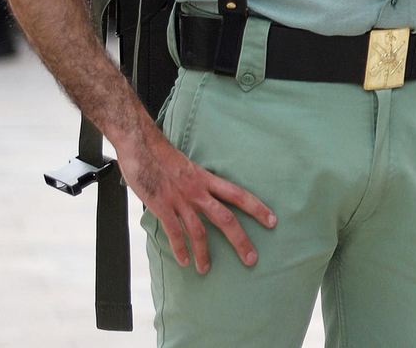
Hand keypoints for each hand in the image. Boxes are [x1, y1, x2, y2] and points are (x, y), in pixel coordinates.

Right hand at [117, 126, 275, 273]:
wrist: (142, 145)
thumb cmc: (163, 156)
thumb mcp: (189, 167)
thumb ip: (197, 184)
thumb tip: (203, 196)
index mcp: (207, 179)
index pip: (239, 195)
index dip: (257, 208)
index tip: (273, 221)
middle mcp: (198, 191)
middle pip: (226, 218)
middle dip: (240, 240)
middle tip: (251, 258)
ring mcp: (181, 200)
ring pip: (199, 231)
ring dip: (204, 253)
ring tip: (206, 269)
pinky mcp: (162, 206)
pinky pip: (174, 232)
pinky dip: (180, 248)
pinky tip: (184, 261)